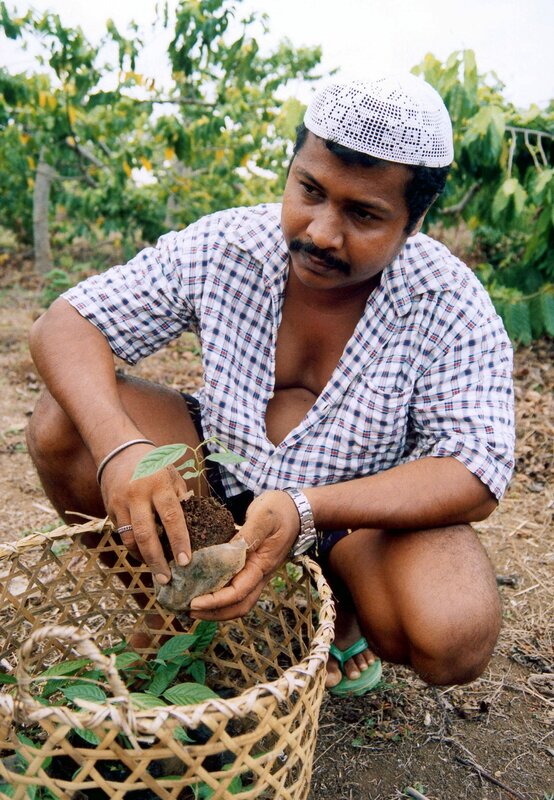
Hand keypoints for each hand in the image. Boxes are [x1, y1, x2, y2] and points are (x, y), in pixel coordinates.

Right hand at [100, 444, 191, 582]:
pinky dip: (133, 547)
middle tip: (166, 579)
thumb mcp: (172, 474)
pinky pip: (121, 534)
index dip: (179, 541)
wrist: (119, 451)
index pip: (171, 517)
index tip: (186, 562)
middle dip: (156, 560)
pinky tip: (143, 556)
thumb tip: (195, 524)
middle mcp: (137, 494)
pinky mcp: (109, 509)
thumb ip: (182, 498)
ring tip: (156, 571)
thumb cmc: (154, 464)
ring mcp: (120, 503)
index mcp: (158, 484)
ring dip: (142, 558)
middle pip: (146, 534)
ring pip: (129, 538)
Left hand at [189, 490, 299, 620]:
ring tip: (192, 604)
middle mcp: (260, 574)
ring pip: (237, 600)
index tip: (194, 602)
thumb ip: (248, 534)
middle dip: (214, 612)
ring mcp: (256, 572)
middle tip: (189, 610)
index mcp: (262, 565)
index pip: (238, 592)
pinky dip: (220, 592)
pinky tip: (203, 586)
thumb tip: (229, 551)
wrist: (298, 509)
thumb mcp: (264, 517)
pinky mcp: (252, 566)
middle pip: (238, 606)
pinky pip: (236, 587)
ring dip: (216, 607)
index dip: (215, 601)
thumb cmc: (281, 511)